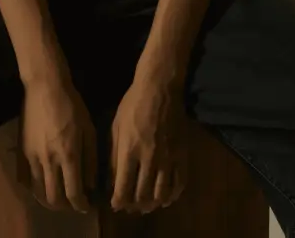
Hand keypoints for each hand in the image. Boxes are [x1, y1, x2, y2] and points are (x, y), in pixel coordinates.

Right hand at [16, 75, 96, 213]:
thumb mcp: (89, 129)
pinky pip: (25, 179)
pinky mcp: (21, 151)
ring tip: (59, 196)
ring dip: (49, 200)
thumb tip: (90, 184)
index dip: (81, 205)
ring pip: (38, 192)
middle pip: (54, 199)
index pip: (74, 193)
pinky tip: (43, 184)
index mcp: (69, 154)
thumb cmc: (72, 105)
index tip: (87, 206)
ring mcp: (32, 156)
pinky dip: (34, 188)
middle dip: (66, 207)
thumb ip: (91, 159)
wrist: (45, 86)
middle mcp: (49, 160)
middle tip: (73, 203)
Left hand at [108, 73, 189, 213]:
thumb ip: (113, 155)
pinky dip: (172, 196)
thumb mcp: (116, 126)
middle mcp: (149, 158)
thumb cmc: (133, 104)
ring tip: (146, 205)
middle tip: (130, 206)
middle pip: (142, 194)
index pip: (123, 188)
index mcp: (129, 150)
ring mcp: (168, 157)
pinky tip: (166, 198)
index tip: (116, 203)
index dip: (118, 201)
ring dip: (152, 204)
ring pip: (161, 194)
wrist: (160, 87)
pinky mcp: (182, 154)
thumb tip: (112, 180)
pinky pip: (179, 183)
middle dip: (134, 205)